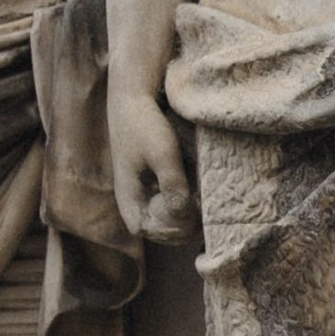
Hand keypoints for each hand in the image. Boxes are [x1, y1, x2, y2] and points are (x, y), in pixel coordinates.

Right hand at [111, 92, 194, 242]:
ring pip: (172, 223)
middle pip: (164, 233)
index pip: (151, 231)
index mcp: (129, 201)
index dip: (175, 227)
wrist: (134, 102)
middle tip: (204, 205)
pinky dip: (189, 208)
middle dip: (186, 225)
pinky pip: (174, 210)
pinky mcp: (155, 190)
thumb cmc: (146, 127)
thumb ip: (173, 184)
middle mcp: (135, 205)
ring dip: (190, 218)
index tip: (192, 209)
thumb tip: (184, 216)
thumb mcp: (163, 154)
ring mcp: (145, 199)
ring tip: (205, 199)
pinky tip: (201, 194)